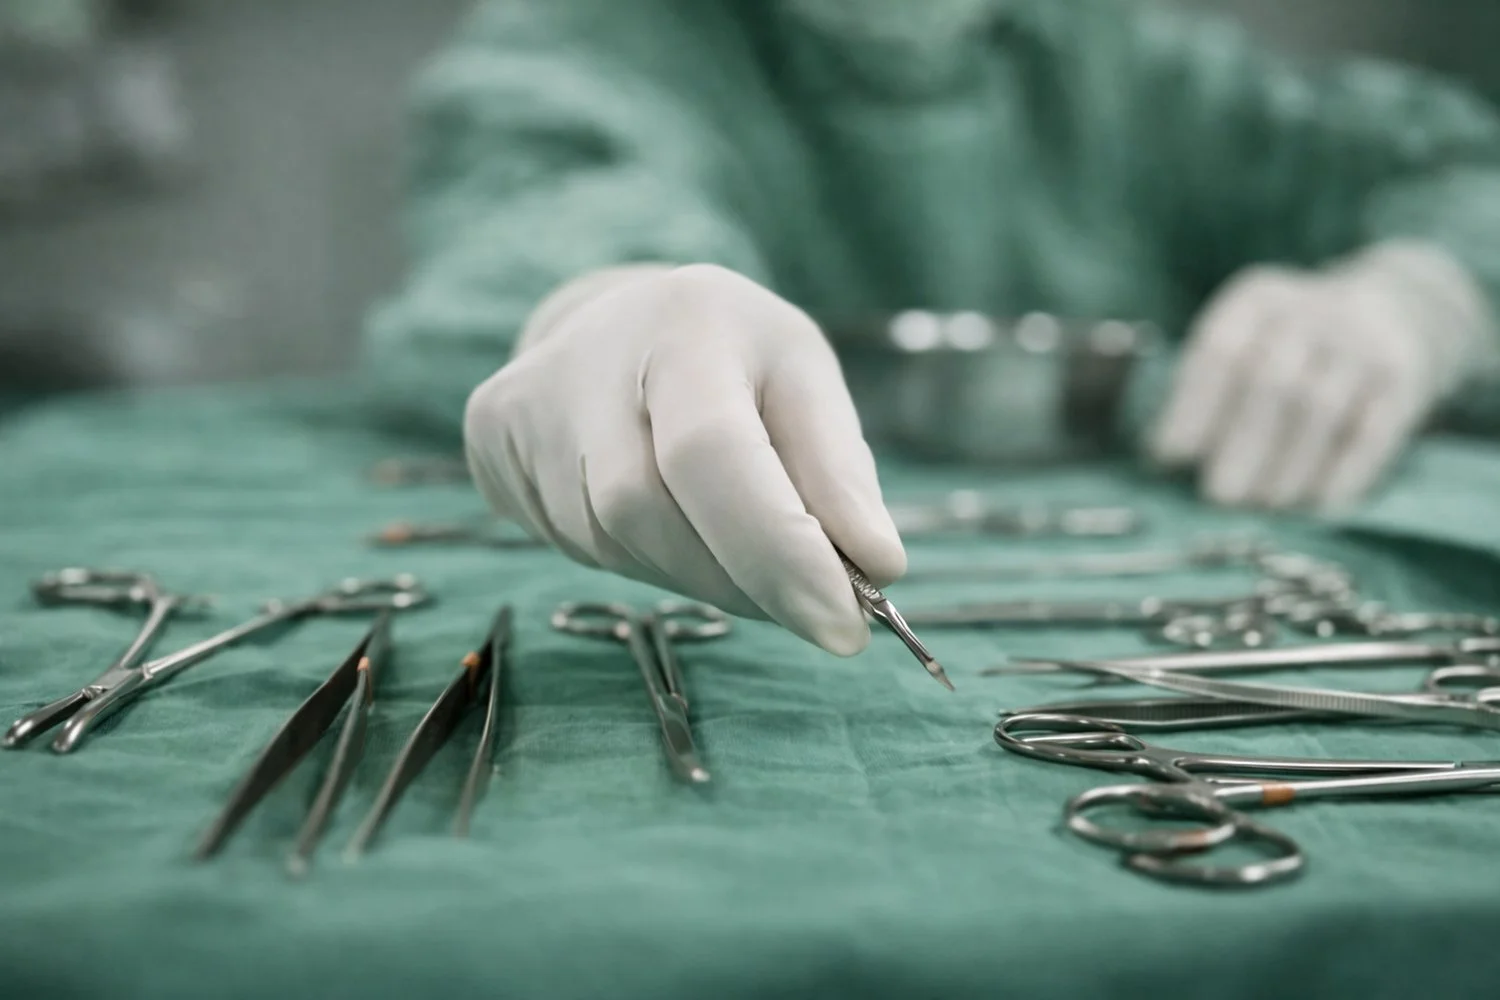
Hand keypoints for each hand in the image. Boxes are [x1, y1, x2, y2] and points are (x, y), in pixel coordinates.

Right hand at [464, 263, 905, 654]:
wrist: (622, 319)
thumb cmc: (734, 356)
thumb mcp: (805, 382)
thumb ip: (839, 471)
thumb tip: (876, 567)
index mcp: (687, 322)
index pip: (713, 451)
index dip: (774, 549)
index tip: (843, 627)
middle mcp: (588, 354)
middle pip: (647, 513)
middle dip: (741, 580)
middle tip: (808, 599)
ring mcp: (525, 399)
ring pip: (611, 543)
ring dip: (698, 575)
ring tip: (737, 546)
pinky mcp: (490, 433)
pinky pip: (572, 544)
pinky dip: (644, 561)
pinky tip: (671, 523)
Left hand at [1149, 242, 1496, 509]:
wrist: (1398, 306)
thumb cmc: (1292, 343)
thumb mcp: (1248, 337)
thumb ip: (1206, 386)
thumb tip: (1163, 459)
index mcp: (1257, 300)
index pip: (1219, 350)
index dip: (1191, 407)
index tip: (1170, 457)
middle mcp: (1311, 311)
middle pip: (1271, 382)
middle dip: (1241, 446)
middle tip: (1219, 496)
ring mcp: (1363, 340)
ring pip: (1320, 409)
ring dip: (1288, 466)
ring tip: (1264, 505)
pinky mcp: (1405, 376)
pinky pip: (1373, 430)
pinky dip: (1346, 472)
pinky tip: (1320, 504)